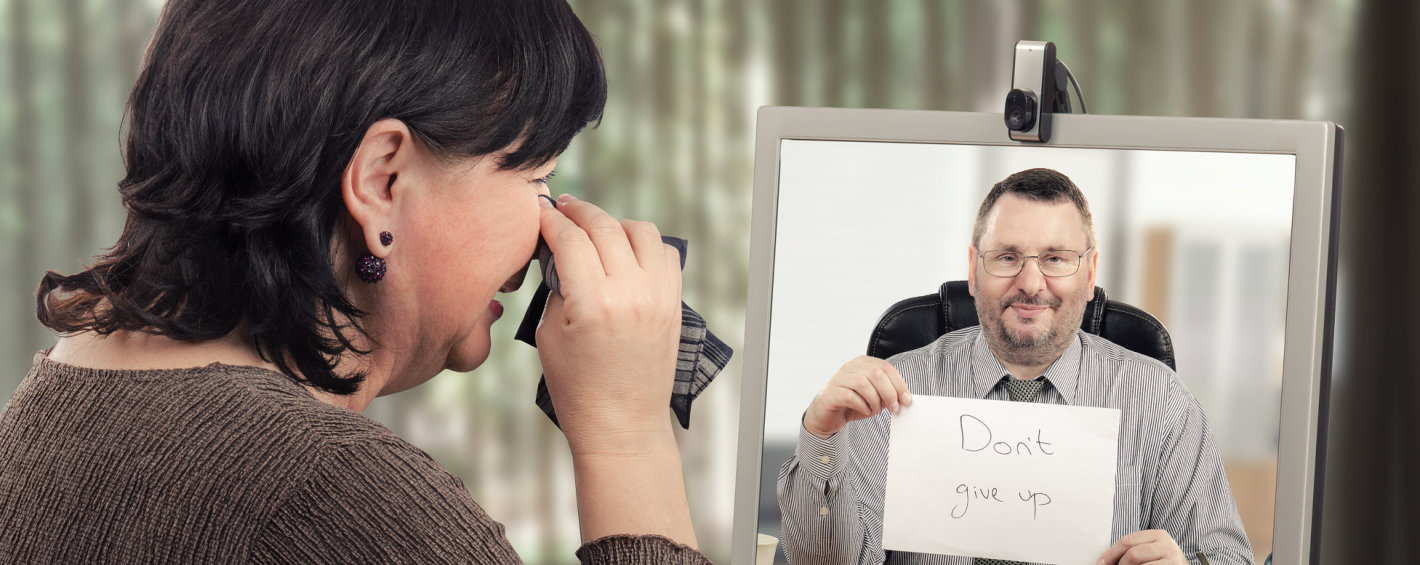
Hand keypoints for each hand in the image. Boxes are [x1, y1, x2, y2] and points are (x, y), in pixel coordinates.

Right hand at [534, 194, 682, 455]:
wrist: (622, 425)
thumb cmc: (577, 388)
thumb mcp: (548, 334)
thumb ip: (557, 285)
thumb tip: (560, 250)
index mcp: (593, 303)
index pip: (570, 239)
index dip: (550, 219)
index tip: (539, 210)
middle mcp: (631, 294)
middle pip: (604, 226)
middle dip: (579, 211)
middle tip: (563, 207)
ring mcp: (658, 297)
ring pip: (641, 231)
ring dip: (615, 223)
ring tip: (596, 230)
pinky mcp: (674, 304)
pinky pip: (666, 255)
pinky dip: (645, 245)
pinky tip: (626, 253)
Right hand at [803, 356, 911, 438]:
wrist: (828, 415)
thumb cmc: (853, 403)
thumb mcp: (874, 396)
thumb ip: (887, 393)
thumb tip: (904, 398)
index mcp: (863, 363)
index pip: (886, 367)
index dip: (899, 384)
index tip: (906, 400)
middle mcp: (850, 367)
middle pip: (876, 373)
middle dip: (889, 393)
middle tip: (894, 408)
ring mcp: (839, 378)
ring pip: (863, 384)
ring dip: (875, 400)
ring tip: (876, 410)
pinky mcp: (831, 392)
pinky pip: (850, 397)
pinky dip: (862, 406)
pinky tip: (865, 411)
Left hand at [1097, 530, 1187, 564]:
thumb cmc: (1164, 563)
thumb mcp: (1151, 552)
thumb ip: (1134, 549)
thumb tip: (1106, 560)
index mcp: (1158, 535)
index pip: (1127, 541)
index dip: (1110, 553)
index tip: (1100, 563)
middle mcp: (1167, 544)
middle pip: (1132, 553)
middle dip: (1119, 564)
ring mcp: (1172, 556)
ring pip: (1138, 564)